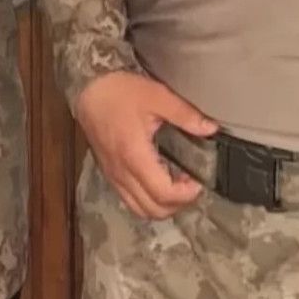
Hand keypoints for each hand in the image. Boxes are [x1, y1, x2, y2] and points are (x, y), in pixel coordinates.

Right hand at [75, 71, 217, 219]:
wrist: (89, 89)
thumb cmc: (120, 91)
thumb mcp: (157, 95)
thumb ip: (184, 114)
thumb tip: (210, 128)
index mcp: (135, 156)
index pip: (163, 194)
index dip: (186, 194)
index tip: (198, 181)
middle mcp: (122, 173)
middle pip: (153, 210)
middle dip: (177, 204)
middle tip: (190, 184)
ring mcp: (113, 176)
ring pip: (139, 210)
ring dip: (161, 206)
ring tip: (175, 185)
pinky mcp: (109, 173)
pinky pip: (129, 200)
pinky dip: (147, 200)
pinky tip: (157, 180)